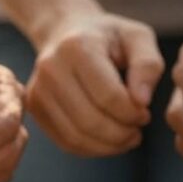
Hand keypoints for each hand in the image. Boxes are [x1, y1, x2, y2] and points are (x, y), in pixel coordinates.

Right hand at [27, 12, 163, 156]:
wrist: (66, 32)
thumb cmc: (109, 37)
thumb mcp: (137, 38)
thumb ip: (147, 65)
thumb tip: (142, 102)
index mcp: (77, 47)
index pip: (109, 96)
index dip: (133, 113)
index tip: (145, 113)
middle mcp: (51, 68)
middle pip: (90, 121)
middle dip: (121, 134)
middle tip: (137, 129)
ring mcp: (38, 90)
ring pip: (76, 137)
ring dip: (108, 146)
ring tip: (127, 137)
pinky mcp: (35, 108)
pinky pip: (65, 142)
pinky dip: (92, 149)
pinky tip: (109, 140)